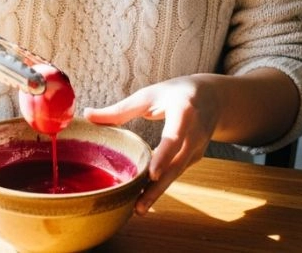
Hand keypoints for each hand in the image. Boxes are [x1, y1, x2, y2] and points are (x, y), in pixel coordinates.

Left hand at [83, 76, 221, 215]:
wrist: (214, 98)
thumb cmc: (176, 93)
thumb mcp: (150, 95)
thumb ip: (121, 109)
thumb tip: (87, 115)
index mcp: (184, 111)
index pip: (175, 136)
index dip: (164, 155)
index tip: (152, 174)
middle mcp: (195, 133)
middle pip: (176, 164)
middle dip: (158, 187)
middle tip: (138, 207)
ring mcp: (198, 148)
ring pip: (177, 173)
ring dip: (158, 192)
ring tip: (138, 209)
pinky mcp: (195, 158)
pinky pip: (176, 173)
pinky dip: (162, 186)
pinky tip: (145, 198)